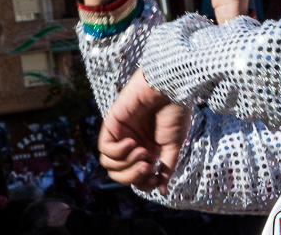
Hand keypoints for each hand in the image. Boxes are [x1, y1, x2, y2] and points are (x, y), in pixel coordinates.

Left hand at [98, 69, 190, 194]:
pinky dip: (118, 151)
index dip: (143, 182)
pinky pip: (104, 148)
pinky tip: (132, 143)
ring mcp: (121, 135)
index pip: (136, 177)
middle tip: (148, 167)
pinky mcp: (112, 125)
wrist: (170, 89)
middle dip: (132, 176)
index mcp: (148, 150)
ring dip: (126, 163)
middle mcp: (132, 145)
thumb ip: (167, 167)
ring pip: (109, 164)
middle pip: (119, 174)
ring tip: (142, 151)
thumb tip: (163, 191)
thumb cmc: (175, 113)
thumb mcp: (174, 145)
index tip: (155, 176)